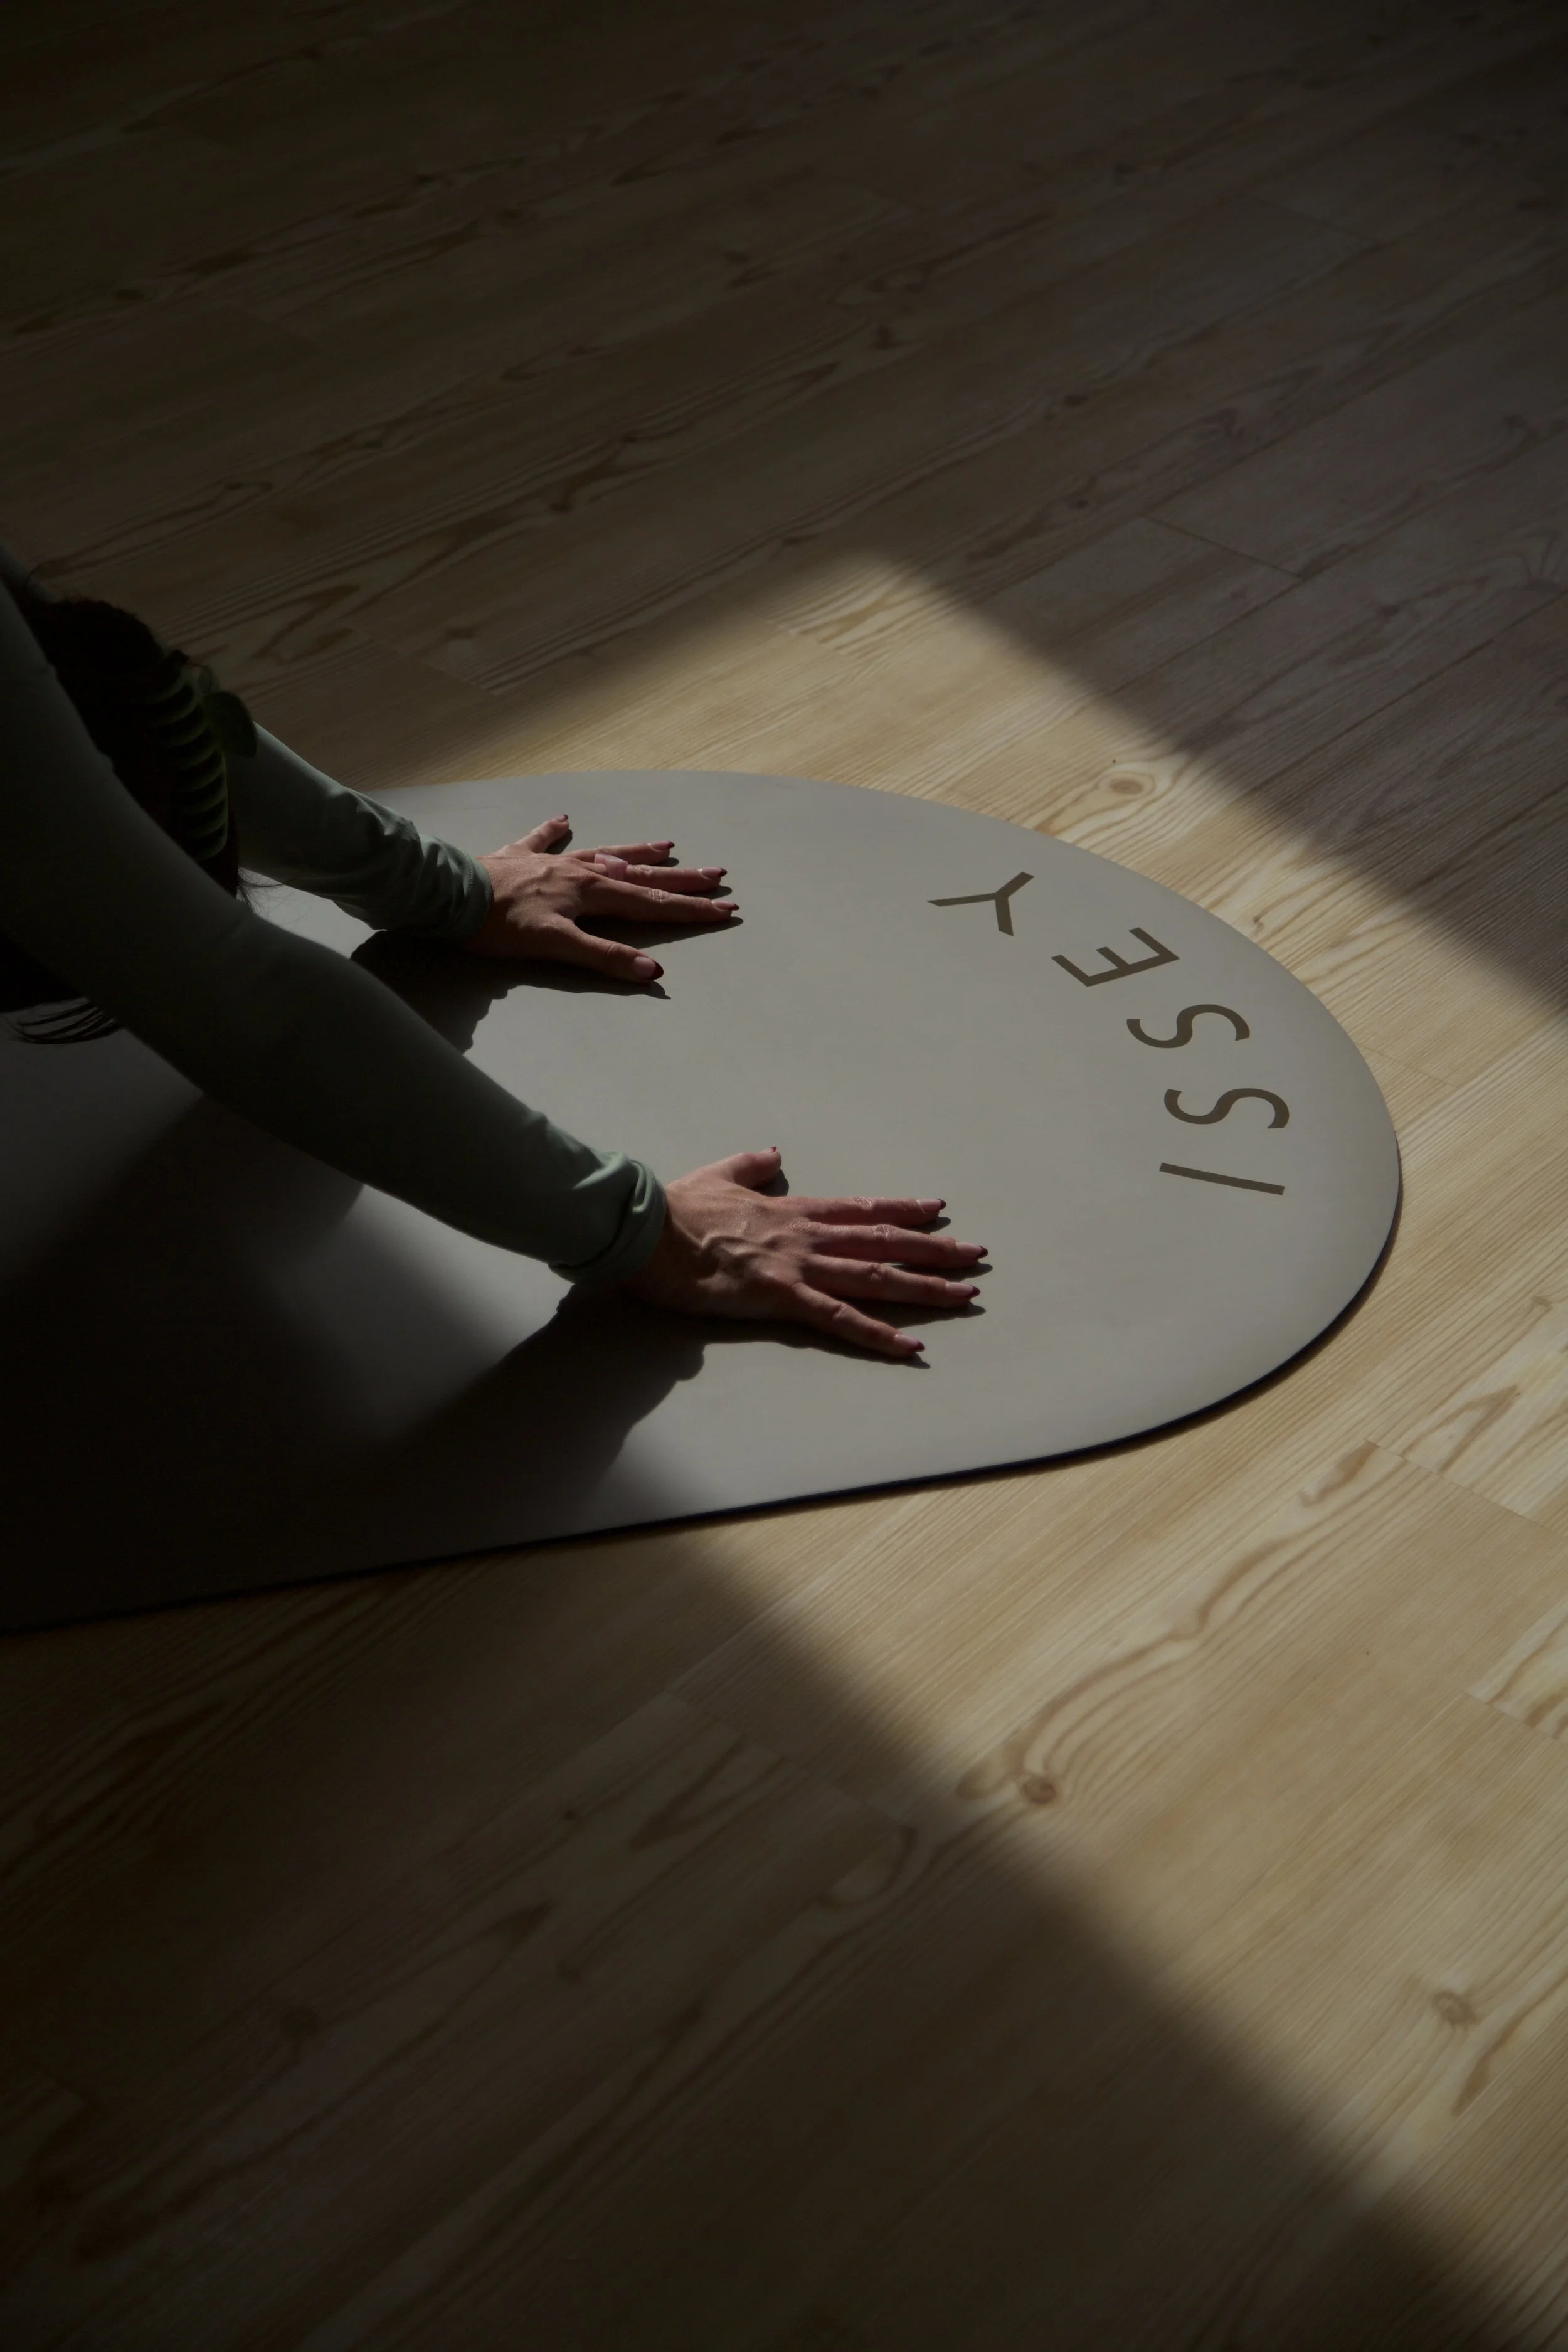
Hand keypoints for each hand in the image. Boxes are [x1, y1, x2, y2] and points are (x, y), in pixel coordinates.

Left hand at [468, 815, 735, 981]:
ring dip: (636, 852)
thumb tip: (653, 971)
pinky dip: (555, 830)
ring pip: (603, 853)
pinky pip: (543, 839)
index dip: (689, 910)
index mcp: (591, 893)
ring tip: (666, 845)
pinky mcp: (519, 857)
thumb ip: (604, 957)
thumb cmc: (500, 925)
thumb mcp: (556, 946)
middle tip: (716, 874)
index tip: (725, 910)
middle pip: (638, 877)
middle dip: (680, 880)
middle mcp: (578, 872)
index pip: (651, 906)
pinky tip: (564, 818)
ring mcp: (550, 861)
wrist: (450, 895)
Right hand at [624, 1148, 986, 1358]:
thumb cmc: (676, 1208)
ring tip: (966, 1294)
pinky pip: (839, 1319)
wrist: (647, 1229)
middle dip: (935, 1250)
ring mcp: (798, 1266)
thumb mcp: (718, 1175)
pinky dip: (878, 1333)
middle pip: (884, 1242)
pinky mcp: (781, 1298)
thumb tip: (774, 1153)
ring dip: (925, 1287)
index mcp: (792, 1211)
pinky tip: (912, 1345)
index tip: (939, 1210)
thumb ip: (750, 1166)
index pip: (861, 1209)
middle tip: (977, 1254)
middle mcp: (807, 1236)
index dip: (903, 1209)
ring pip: (875, 1277)